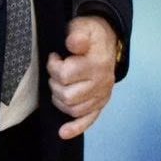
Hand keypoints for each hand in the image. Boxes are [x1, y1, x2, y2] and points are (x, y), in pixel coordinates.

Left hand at [47, 16, 118, 139]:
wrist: (106, 42)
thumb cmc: (90, 36)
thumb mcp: (83, 28)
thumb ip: (78, 35)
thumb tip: (73, 43)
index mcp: (97, 65)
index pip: (65, 75)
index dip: (54, 66)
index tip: (55, 57)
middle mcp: (101, 83)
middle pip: (67, 95)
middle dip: (55, 84)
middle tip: (56, 73)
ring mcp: (101, 96)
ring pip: (73, 109)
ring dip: (59, 99)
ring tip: (60, 85)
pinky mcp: (100, 104)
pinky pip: (88, 120)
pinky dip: (76, 128)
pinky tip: (63, 133)